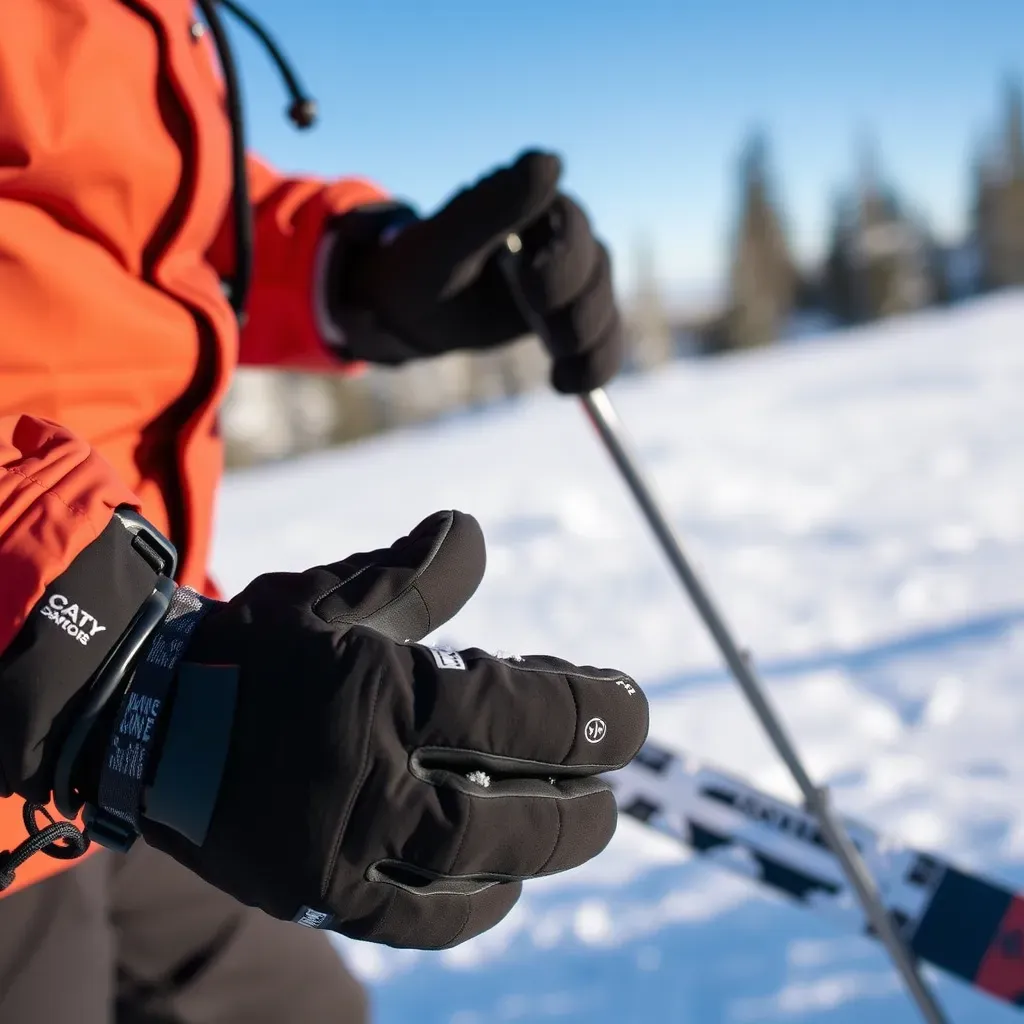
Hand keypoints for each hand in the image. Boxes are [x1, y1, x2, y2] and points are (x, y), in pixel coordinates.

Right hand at [83, 512, 648, 948]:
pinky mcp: (318, 896)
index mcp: (382, 692)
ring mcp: (343, 848)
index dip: (595, 711)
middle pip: (515, 808)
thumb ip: (417, 572)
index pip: (523, 713)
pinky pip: (416, 921)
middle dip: (583, 797)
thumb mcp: (334, 594)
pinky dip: (471, 908)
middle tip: (615, 782)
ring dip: (542, 849)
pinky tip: (503, 885)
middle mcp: (369, 778)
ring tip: (575, 825)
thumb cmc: (251, 648)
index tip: (630, 710)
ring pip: (474, 868)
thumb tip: (475, 532)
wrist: (145, 720)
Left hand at [330, 151, 623, 393]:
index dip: (563, 260)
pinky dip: (595, 365)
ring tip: (560, 377)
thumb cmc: (420, 267)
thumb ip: (494, 204)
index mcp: (529, 203)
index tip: (533, 290)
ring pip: (603, 305)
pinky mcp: (569, 313)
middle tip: (552, 342)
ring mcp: (569, 275)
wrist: (410, 309)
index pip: (569, 225)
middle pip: (596, 268)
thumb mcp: (447, 240)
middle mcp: (557, 235)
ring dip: (590, 341)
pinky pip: (600, 339)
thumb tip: (550, 159)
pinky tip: (568, 386)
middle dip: (578, 309)